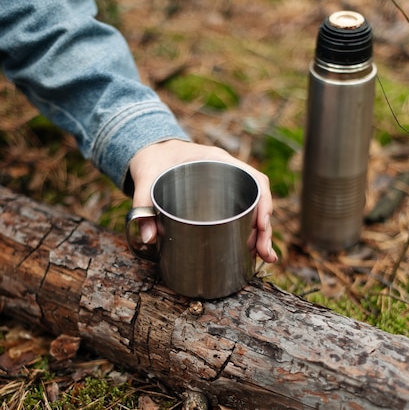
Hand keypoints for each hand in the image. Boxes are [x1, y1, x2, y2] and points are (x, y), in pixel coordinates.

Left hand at [129, 139, 277, 263]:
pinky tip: (250, 251)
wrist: (149, 151)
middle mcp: (228, 172)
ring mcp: (226, 186)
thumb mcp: (145, 176)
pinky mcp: (219, 199)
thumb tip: (149, 237)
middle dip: (265, 229)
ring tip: (263, 258)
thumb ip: (143, 202)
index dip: (263, 204)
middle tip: (264, 254)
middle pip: (259, 199)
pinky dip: (248, 233)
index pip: (255, 179)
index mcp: (217, 160)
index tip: (261, 227)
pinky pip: (241, 214)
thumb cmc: (151, 159)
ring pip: (253, 209)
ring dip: (260, 234)